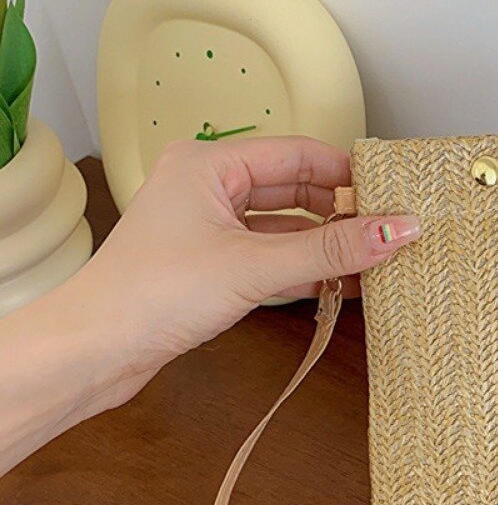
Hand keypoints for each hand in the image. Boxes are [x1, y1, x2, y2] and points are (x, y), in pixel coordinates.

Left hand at [74, 135, 419, 399]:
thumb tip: (394, 230)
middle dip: (341, 211)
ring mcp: (208, 228)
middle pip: (294, 189)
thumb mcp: (254, 266)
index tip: (389, 195)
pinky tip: (340, 284)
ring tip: (374, 260)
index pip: (297, 154)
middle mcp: (207, 188)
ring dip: (326, 245)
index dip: (347, 173)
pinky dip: (304, 269)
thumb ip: (331, 249)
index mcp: (208, 164)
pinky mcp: (210, 265)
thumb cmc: (150, 294)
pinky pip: (270, 256)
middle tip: (388, 230)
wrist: (95, 351)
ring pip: (284, 227)